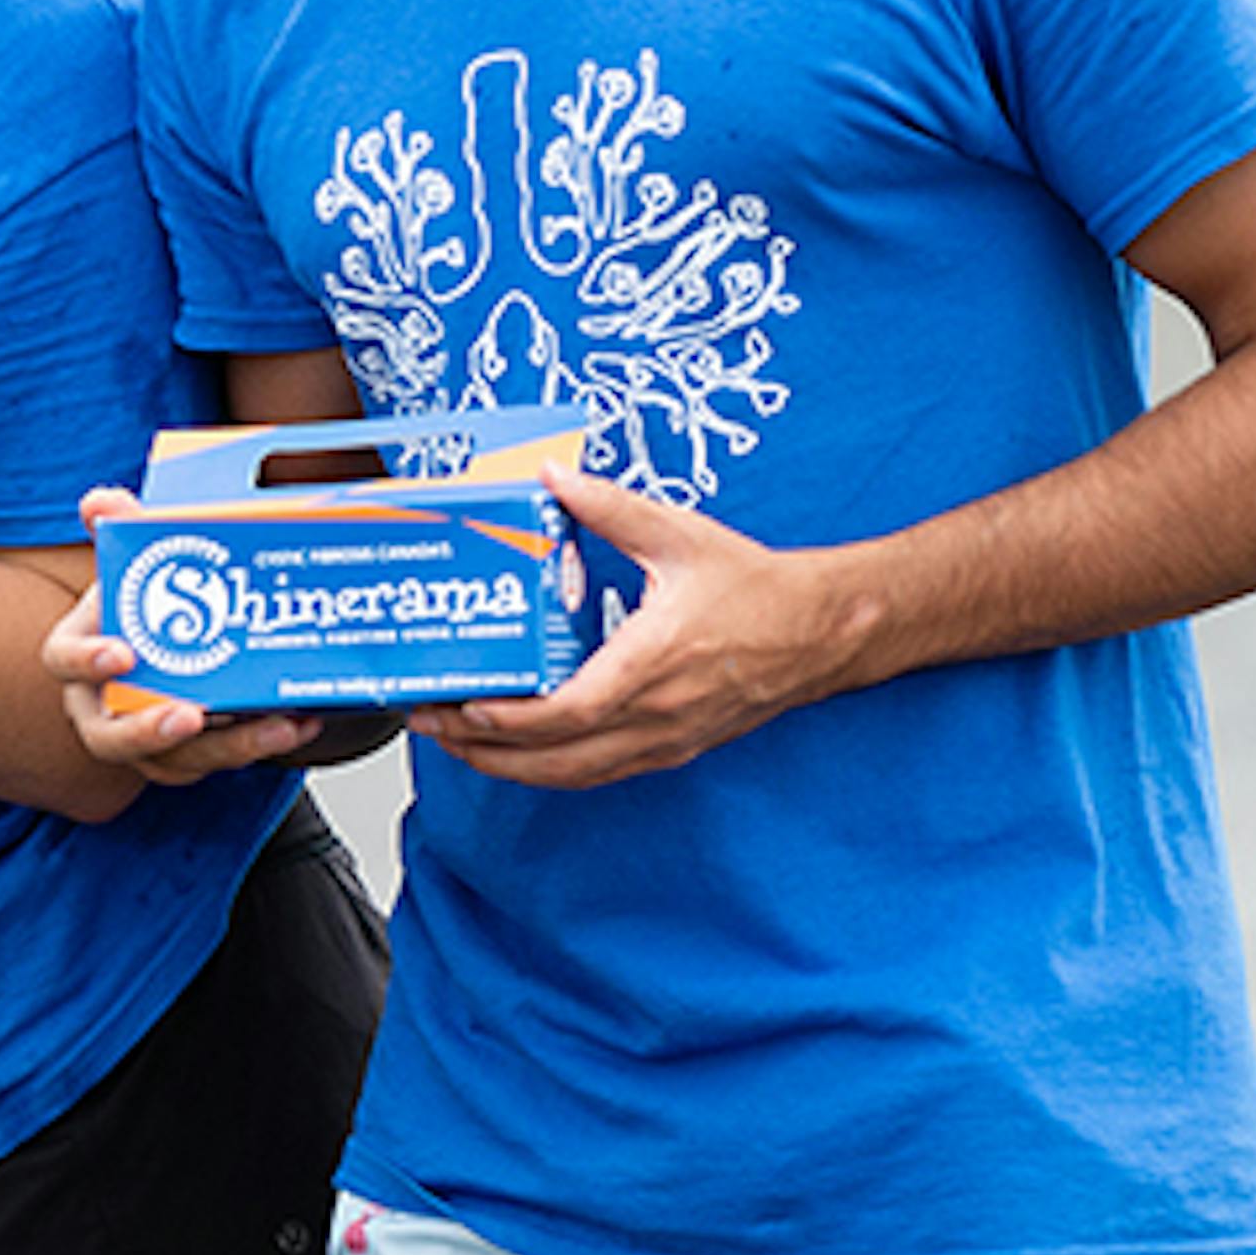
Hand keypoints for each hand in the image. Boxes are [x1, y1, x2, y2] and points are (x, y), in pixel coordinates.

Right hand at [39, 490, 353, 785]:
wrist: (172, 634)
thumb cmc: (143, 605)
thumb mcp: (137, 561)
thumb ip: (121, 528)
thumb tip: (100, 501)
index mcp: (80, 655)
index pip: (63, 661)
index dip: (87, 660)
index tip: (121, 654)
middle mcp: (103, 709)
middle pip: (109, 739)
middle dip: (148, 731)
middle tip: (189, 715)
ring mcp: (147, 742)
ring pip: (177, 761)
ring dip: (229, 746)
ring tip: (273, 725)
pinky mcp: (191, 757)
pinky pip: (222, 758)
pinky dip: (263, 742)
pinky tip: (298, 721)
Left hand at [408, 464, 880, 790]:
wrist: (822, 630)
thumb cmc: (756, 587)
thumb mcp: (677, 534)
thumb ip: (608, 506)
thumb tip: (550, 478)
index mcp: (655, 661)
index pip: (570, 711)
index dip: (511, 720)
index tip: (465, 707)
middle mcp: (659, 713)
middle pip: (557, 760)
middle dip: (485, 751)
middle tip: (433, 726)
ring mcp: (667, 739)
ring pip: (576, 776)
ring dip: (512, 769)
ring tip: (461, 743)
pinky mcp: (674, 748)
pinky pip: (601, 773)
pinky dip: (553, 770)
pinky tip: (521, 752)